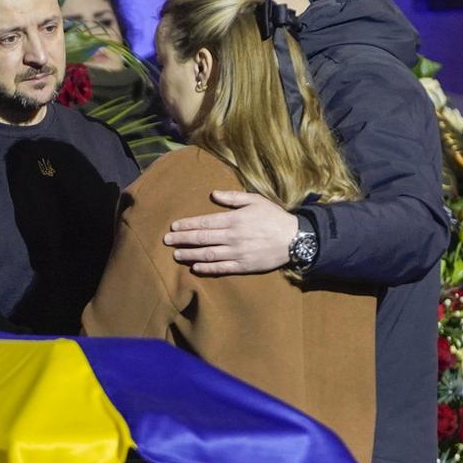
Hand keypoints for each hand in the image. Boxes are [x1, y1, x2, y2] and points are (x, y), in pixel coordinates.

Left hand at [162, 191, 298, 274]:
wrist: (296, 238)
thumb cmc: (274, 217)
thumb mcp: (255, 200)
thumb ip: (233, 198)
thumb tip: (213, 194)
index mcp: (234, 220)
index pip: (205, 222)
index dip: (188, 225)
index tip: (174, 226)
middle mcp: (233, 237)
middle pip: (202, 238)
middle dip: (182, 239)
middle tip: (167, 240)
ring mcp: (238, 253)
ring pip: (209, 254)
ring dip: (190, 254)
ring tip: (176, 254)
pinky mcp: (244, 265)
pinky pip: (222, 268)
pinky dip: (207, 268)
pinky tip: (195, 267)